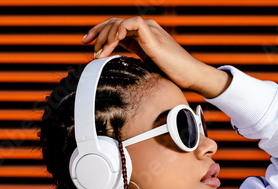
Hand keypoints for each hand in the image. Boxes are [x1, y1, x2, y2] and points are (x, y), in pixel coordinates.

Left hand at [82, 17, 230, 97]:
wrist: (190, 76)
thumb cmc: (172, 75)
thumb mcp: (147, 66)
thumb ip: (133, 61)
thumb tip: (114, 65)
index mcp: (142, 35)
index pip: (116, 27)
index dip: (99, 33)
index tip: (87, 43)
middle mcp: (145, 29)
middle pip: (114, 23)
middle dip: (97, 32)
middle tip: (87, 45)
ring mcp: (150, 30)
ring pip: (119, 23)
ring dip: (106, 37)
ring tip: (101, 53)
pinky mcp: (153, 36)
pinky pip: (132, 24)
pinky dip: (120, 31)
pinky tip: (114, 44)